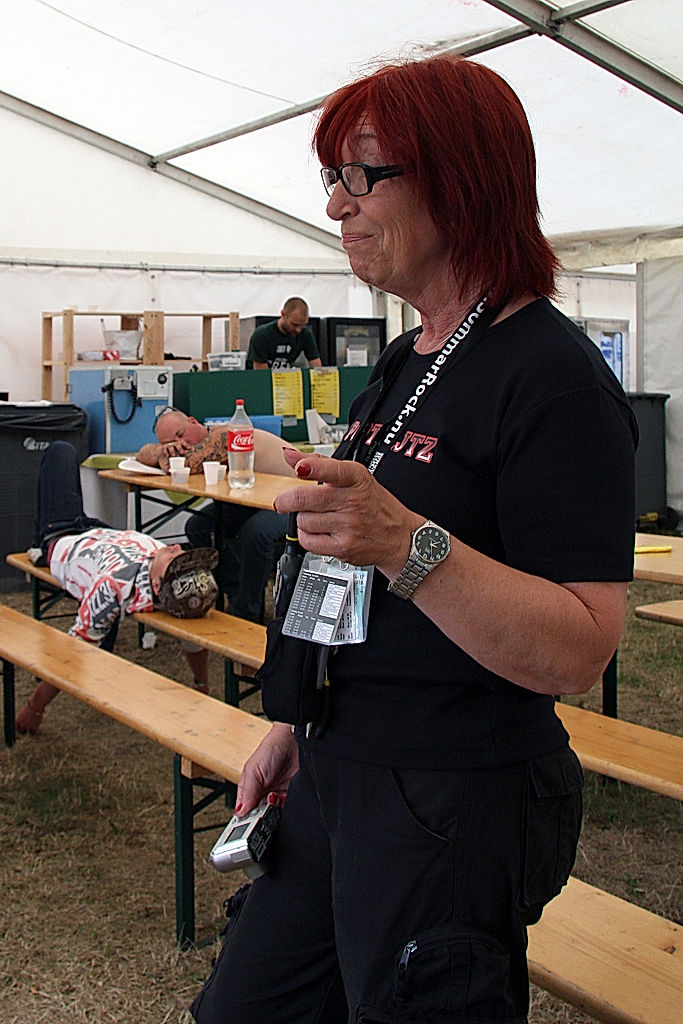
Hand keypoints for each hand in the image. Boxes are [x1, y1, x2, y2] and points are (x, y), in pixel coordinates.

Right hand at [235, 723, 298, 816]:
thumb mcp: (253, 770)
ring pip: (274, 815)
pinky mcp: (291, 795)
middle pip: (259, 817)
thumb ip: (247, 792)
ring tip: (275, 800)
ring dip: (275, 812)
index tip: (250, 824)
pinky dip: (286, 809)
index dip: (246, 819)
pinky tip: (284, 800)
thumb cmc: (271, 748)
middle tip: (265, 811)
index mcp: (248, 790)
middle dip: (262, 818)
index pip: (244, 811)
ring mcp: (277, 795)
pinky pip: (287, 809)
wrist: (294, 740)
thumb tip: (240, 812)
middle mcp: (262, 794)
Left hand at [273, 448, 420, 575]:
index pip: (332, 470)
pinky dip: (307, 536)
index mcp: (356, 478)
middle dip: (286, 500)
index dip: (312, 468)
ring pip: (303, 521)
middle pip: (305, 499)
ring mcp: (349, 526)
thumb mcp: (354, 477)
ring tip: (314, 517)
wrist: (398, 536)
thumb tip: (289, 454)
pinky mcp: (343, 547)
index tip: (299, 468)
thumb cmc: (373, 504)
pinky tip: (317, 531)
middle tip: (283, 501)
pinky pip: (308, 541)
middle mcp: (353, 501)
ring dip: (302, 519)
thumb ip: (319, 464)